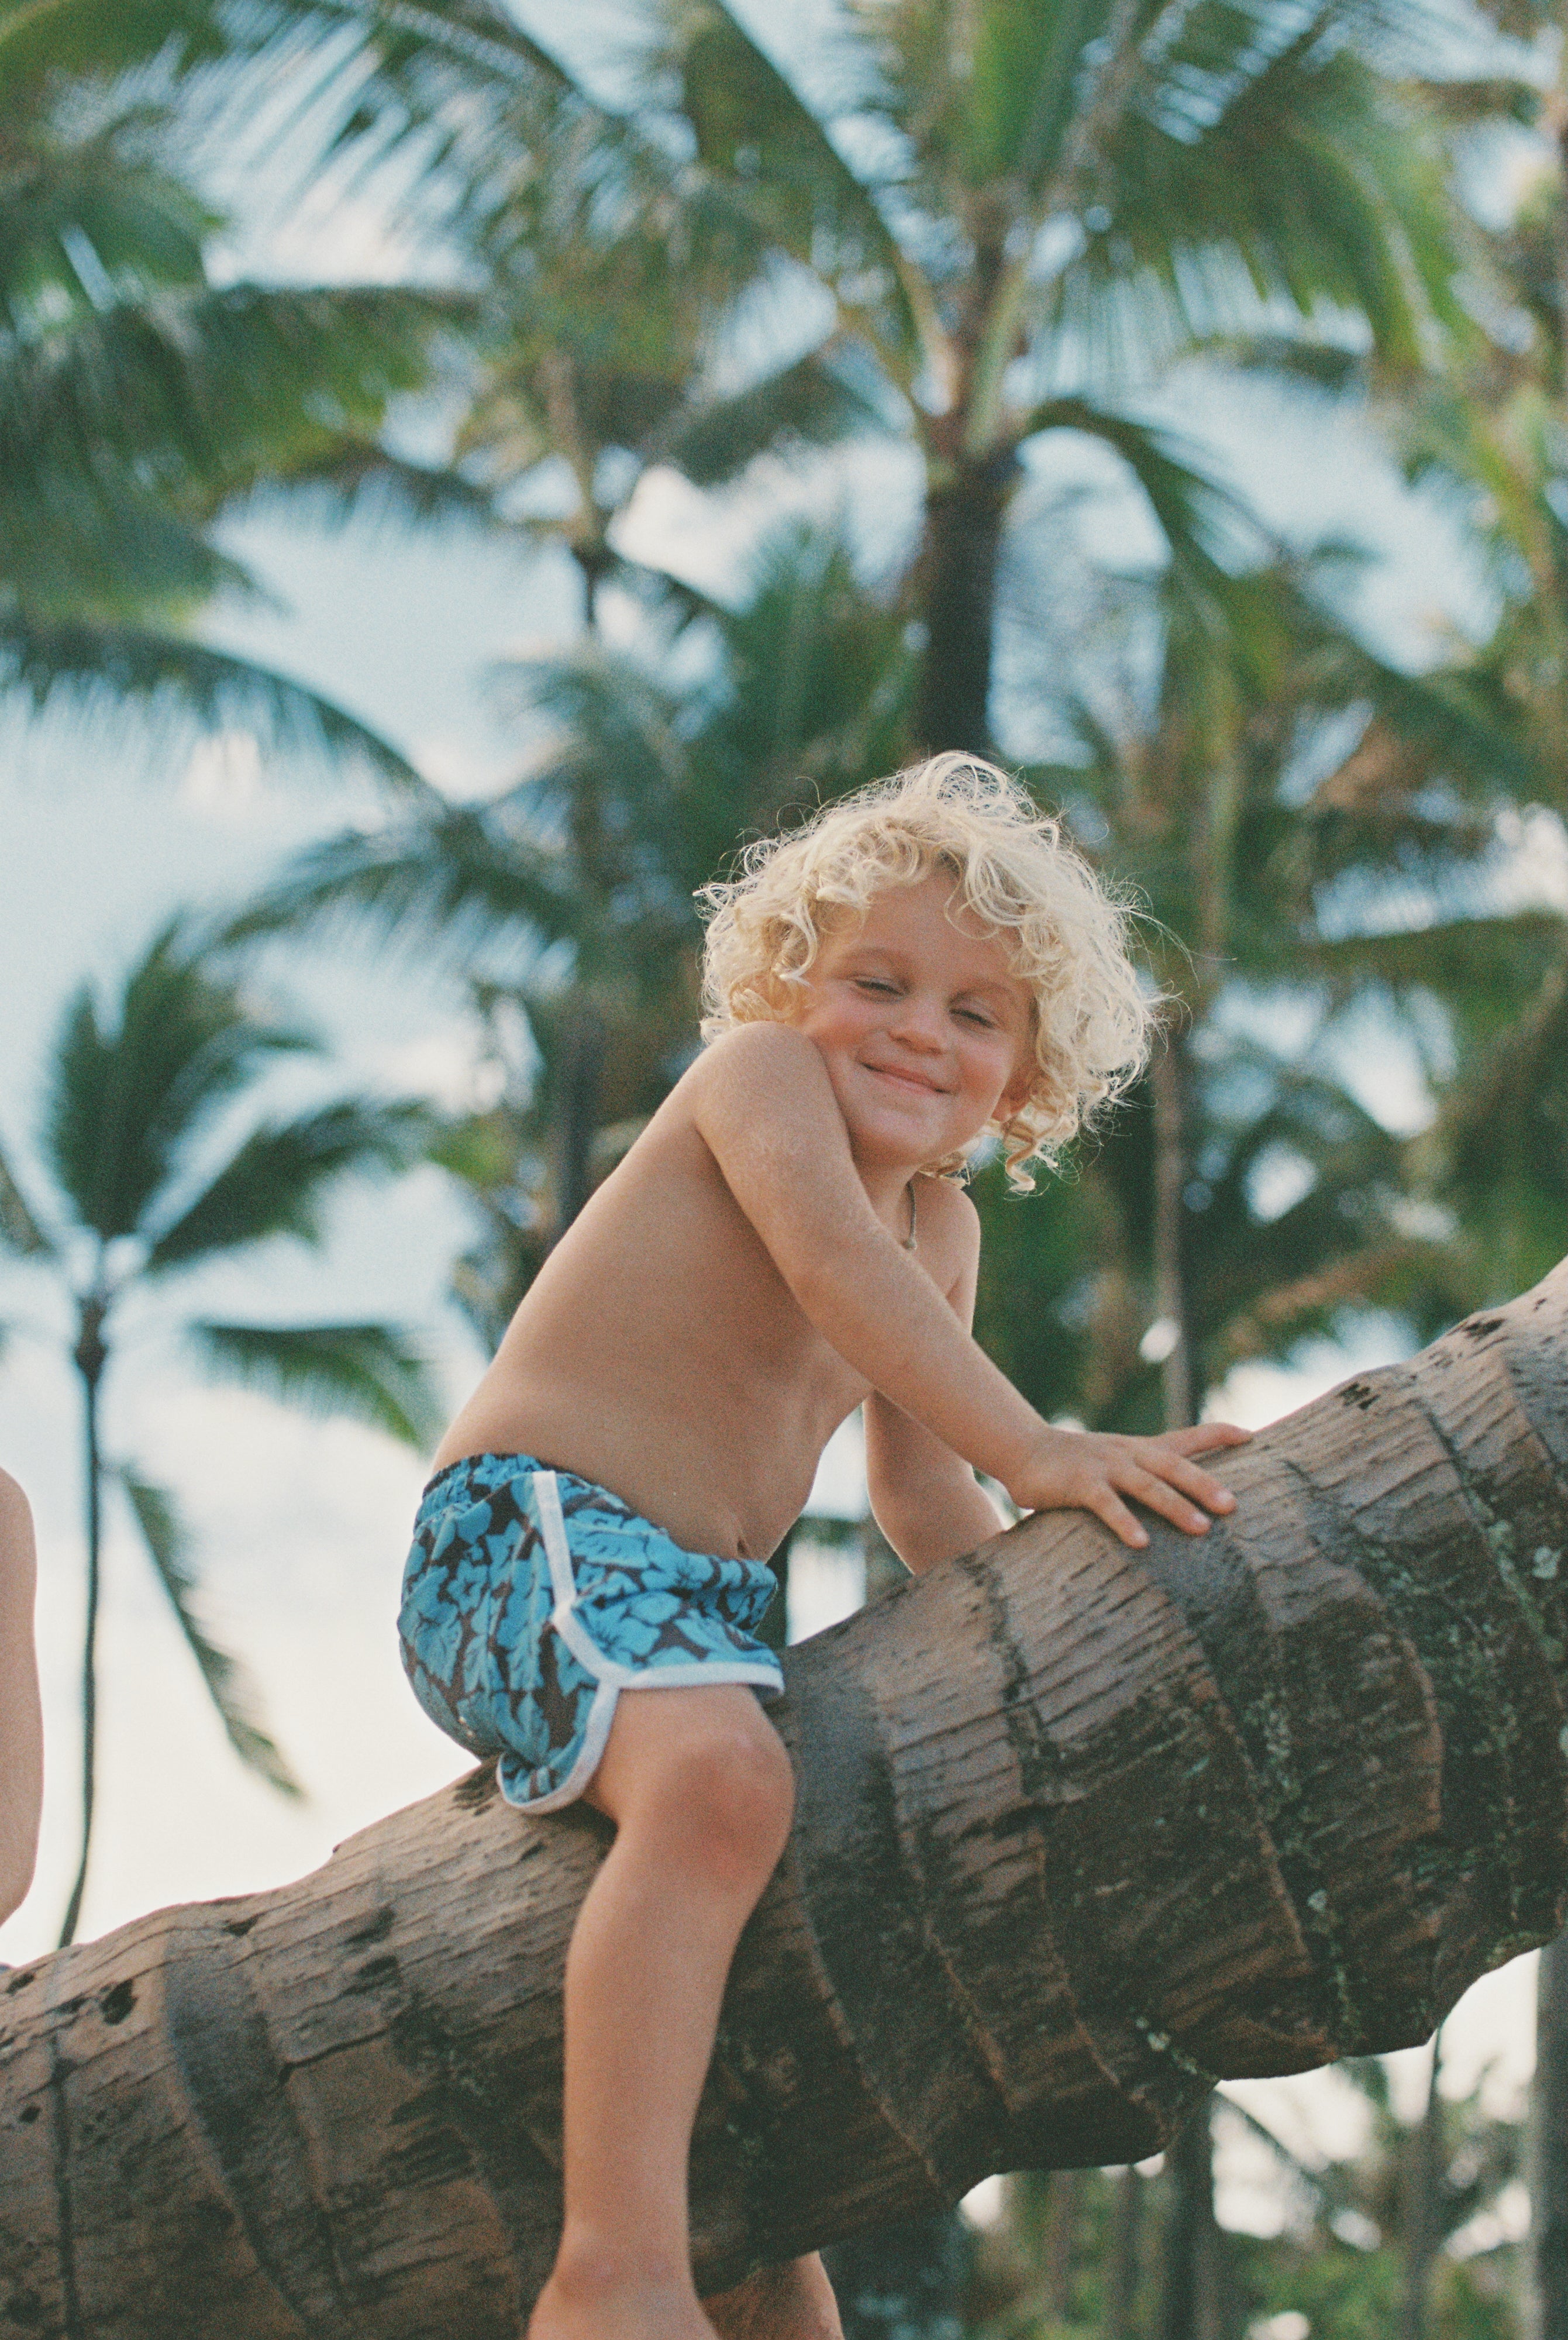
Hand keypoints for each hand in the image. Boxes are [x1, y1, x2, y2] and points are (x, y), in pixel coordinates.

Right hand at [1006, 1421, 1251, 1548]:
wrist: (1025, 1450)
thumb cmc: (1076, 1464)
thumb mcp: (1116, 1461)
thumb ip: (1146, 1476)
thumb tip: (1181, 1498)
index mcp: (1141, 1449)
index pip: (1186, 1437)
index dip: (1218, 1434)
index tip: (1250, 1435)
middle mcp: (1129, 1454)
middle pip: (1174, 1466)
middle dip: (1205, 1484)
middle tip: (1233, 1505)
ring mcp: (1106, 1467)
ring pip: (1148, 1485)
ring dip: (1176, 1507)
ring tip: (1202, 1529)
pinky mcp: (1081, 1484)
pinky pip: (1107, 1504)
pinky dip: (1125, 1522)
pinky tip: (1141, 1542)